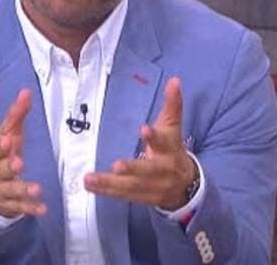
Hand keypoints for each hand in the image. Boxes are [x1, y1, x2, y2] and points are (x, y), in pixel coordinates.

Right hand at [0, 89, 46, 217]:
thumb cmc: (0, 155)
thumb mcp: (7, 134)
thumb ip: (16, 115)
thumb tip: (26, 92)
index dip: (2, 145)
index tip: (8, 140)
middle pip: (1, 169)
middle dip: (9, 167)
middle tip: (18, 163)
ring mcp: (1, 190)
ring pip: (11, 190)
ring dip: (24, 189)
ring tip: (37, 189)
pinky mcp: (10, 205)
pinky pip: (20, 207)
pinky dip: (31, 208)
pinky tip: (42, 209)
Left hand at [84, 77, 197, 209]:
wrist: (186, 186)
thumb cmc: (173, 150)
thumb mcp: (173, 127)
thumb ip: (172, 104)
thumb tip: (175, 80)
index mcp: (169, 150)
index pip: (163, 142)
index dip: (154, 137)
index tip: (144, 129)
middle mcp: (162, 170)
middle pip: (147, 170)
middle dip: (133, 168)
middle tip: (117, 166)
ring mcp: (152, 187)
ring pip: (131, 187)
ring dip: (109, 184)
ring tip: (89, 178)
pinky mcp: (141, 198)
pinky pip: (123, 196)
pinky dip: (106, 192)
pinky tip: (90, 186)